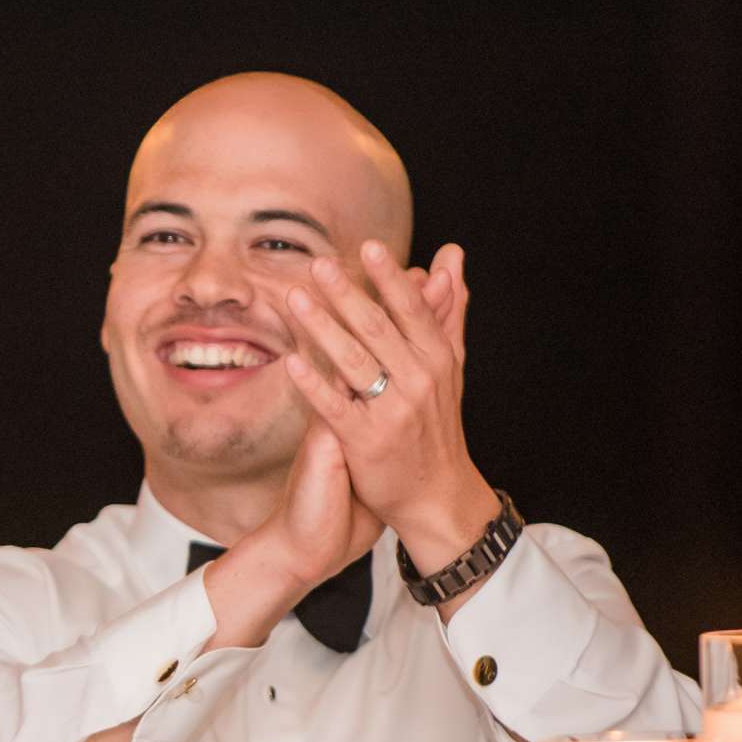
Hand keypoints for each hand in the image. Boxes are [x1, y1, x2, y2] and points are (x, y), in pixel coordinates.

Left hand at [281, 241, 494, 563]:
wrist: (436, 495)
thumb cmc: (437, 424)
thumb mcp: (450, 365)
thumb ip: (446, 308)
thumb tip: (451, 256)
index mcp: (437, 358)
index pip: (411, 309)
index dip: (389, 277)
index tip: (367, 246)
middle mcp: (418, 381)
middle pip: (378, 328)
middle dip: (347, 294)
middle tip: (318, 263)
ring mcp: (393, 412)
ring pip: (353, 361)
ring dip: (322, 327)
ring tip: (294, 298)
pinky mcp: (366, 442)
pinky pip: (335, 407)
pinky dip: (313, 383)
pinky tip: (289, 361)